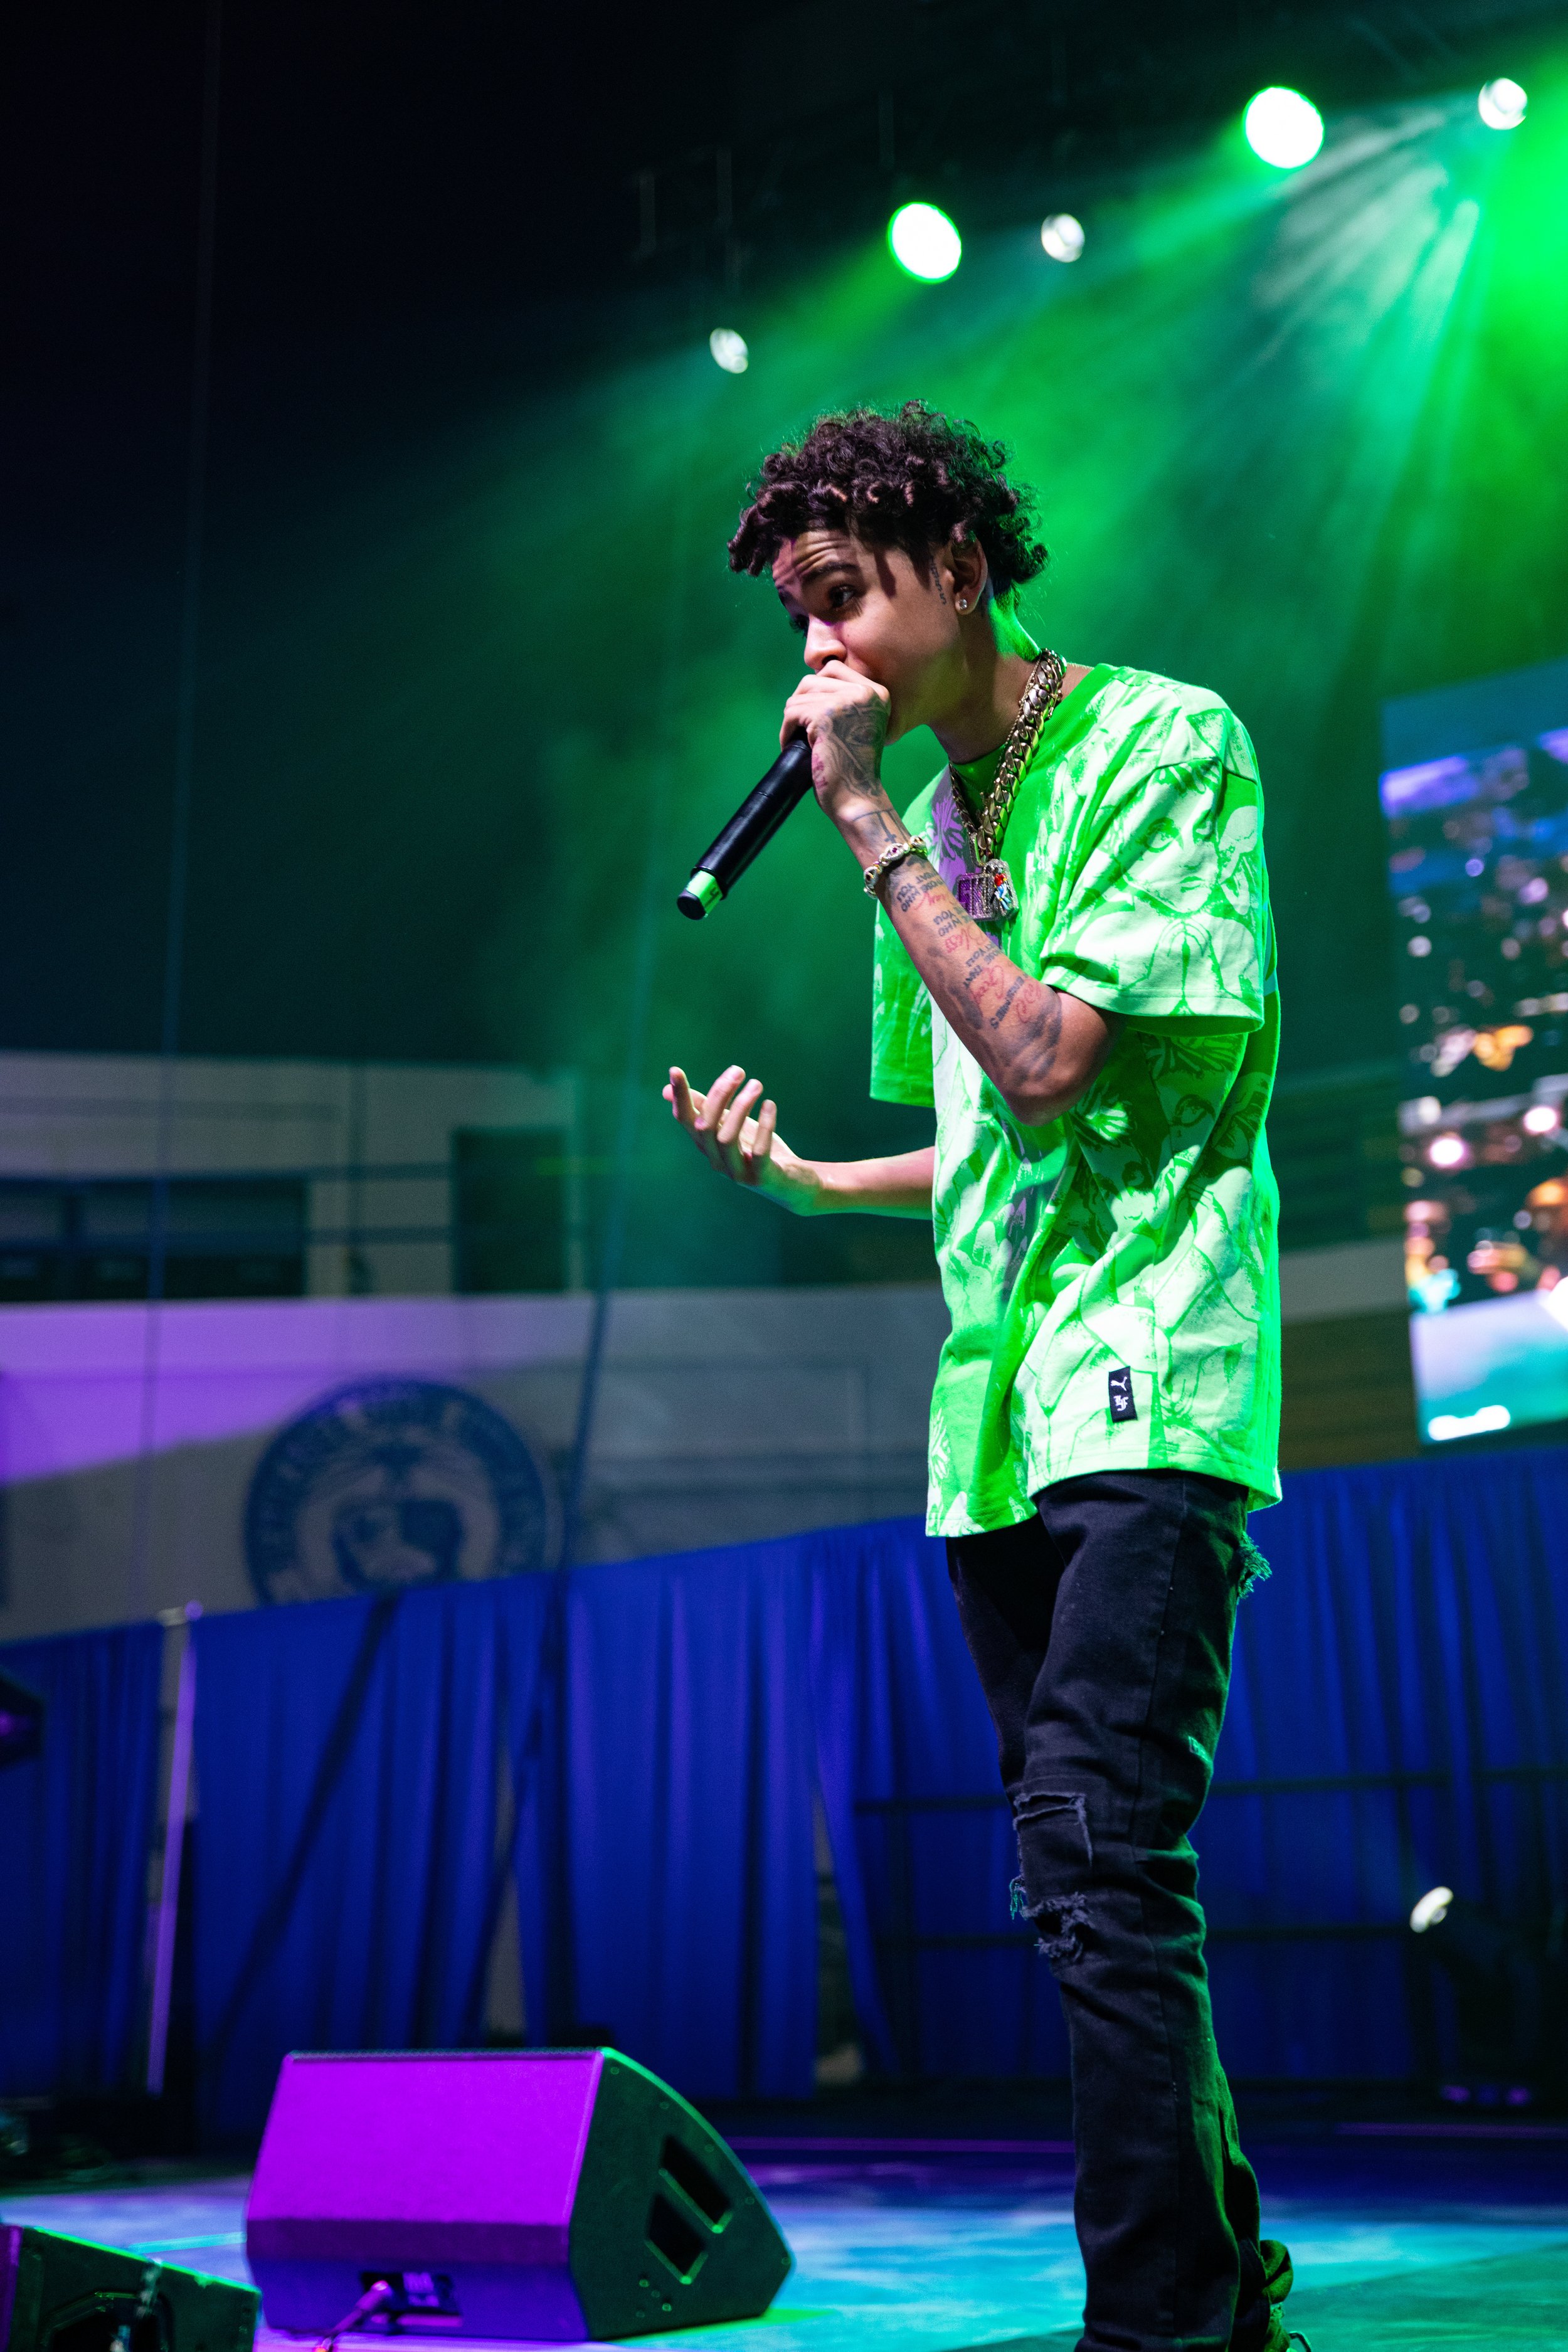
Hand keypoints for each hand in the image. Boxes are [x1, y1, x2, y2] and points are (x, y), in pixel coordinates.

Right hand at [663, 1065, 819, 1211]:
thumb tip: (665, 1090)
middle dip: (719, 1094)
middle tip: (738, 1071)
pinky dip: (764, 1126)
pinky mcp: (760, 1178)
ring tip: (756, 1084)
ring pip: (726, 1139)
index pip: (685, 1120)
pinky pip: (758, 1152)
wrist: (792, 1182)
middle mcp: (716, 1160)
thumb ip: (704, 1108)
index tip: (675, 1069)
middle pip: (705, 1127)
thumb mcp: (730, 1125)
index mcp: (707, 1146)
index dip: (679, 1097)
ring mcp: (736, 1173)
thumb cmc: (757, 1149)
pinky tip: (769, 1104)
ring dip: (740, 1107)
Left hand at [780, 660, 896, 846]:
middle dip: (802, 703)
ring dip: (793, 719)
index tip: (813, 717)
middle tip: (802, 729)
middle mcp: (866, 692)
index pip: (835, 668)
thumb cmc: (853, 767)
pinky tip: (791, 745)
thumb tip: (810, 680)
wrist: (856, 798)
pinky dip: (786, 731)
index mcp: (877, 692)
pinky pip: (791, 713)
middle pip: (814, 678)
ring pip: (799, 696)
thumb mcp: (856, 724)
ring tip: (798, 739)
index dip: (816, 690)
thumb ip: (842, 700)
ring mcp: (846, 702)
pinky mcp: (825, 716)